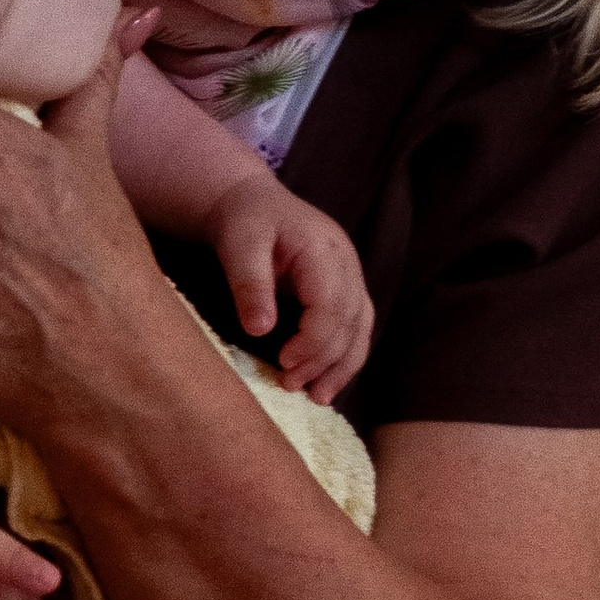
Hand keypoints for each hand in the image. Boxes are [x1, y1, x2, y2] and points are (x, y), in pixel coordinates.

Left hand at [205, 179, 373, 404]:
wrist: (252, 201)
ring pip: (361, 328)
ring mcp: (351, 275)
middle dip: (324, 360)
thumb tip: (260, 330)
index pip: (331, 305)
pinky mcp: (346, 288)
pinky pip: (356, 327)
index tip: (284, 363)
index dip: (313, 341)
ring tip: (318, 398)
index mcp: (324, 248)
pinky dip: (345, 356)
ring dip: (343, 366)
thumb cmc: (244, 220)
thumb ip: (250, 284)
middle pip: (349, 322)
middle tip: (290, 387)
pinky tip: (327, 380)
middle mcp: (347, 262)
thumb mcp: (238, 244)